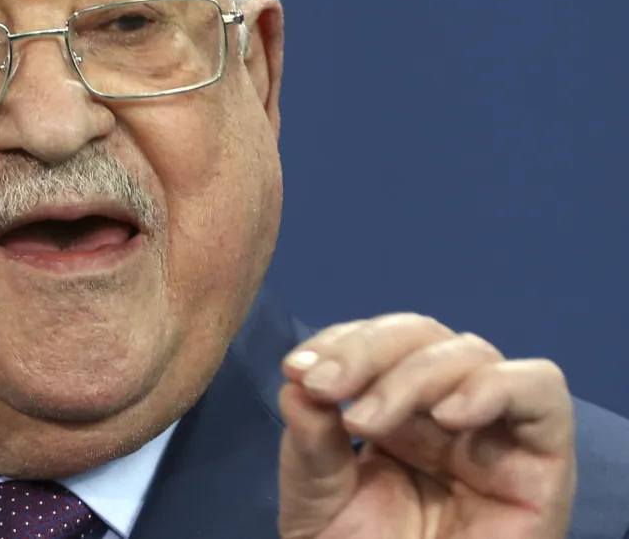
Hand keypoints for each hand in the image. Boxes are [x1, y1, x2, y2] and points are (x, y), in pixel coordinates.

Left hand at [277, 313, 575, 538]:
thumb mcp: (319, 502)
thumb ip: (310, 446)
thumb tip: (295, 384)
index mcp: (394, 412)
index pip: (377, 343)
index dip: (339, 342)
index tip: (296, 369)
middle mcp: (445, 412)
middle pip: (421, 336)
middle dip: (366, 350)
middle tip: (324, 385)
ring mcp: (494, 432)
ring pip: (471, 353)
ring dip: (412, 374)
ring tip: (365, 420)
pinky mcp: (542, 461)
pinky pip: (540, 391)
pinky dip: (495, 388)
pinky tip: (448, 416)